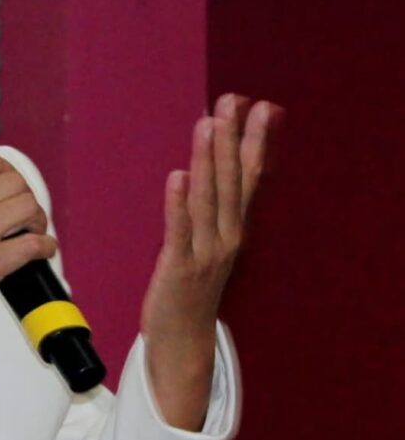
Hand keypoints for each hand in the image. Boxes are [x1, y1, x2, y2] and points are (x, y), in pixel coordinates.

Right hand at [0, 151, 55, 360]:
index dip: (8, 173)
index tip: (11, 186)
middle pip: (13, 182)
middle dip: (25, 197)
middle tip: (25, 214)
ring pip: (26, 207)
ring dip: (37, 220)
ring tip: (33, 232)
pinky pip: (30, 245)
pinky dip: (44, 247)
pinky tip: (41, 251)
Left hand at [140, 93, 283, 429]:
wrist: (183, 339)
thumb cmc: (192, 285)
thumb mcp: (210, 242)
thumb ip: (213, 207)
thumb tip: (207, 166)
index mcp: (234, 228)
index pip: (249, 177)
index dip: (254, 142)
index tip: (260, 106)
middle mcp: (226, 237)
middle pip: (231, 181)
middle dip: (231, 139)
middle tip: (231, 101)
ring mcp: (205, 253)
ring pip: (208, 199)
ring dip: (209, 161)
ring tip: (209, 125)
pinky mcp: (179, 268)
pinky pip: (179, 231)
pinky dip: (179, 204)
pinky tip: (179, 176)